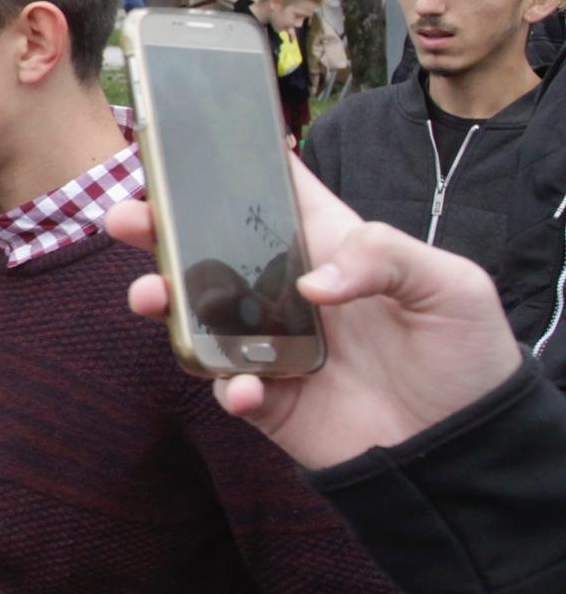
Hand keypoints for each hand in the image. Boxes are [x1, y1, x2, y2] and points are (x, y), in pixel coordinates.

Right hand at [104, 154, 519, 470]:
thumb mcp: (450, 284)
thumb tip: (310, 285)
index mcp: (330, 247)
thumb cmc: (465, 355)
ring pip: (198, 314)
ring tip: (153, 299)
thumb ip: (385, 256)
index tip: (181, 145)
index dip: (230, 163)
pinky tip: (246, 387)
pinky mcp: (268, 398)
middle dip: (160, 229)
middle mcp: (289, 290)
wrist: (466, 448)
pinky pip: (226, 386)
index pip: (274, 192)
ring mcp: (272, 344)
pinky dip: (225, 385)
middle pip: (210, 247)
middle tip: (127, 218)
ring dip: (165, 302)